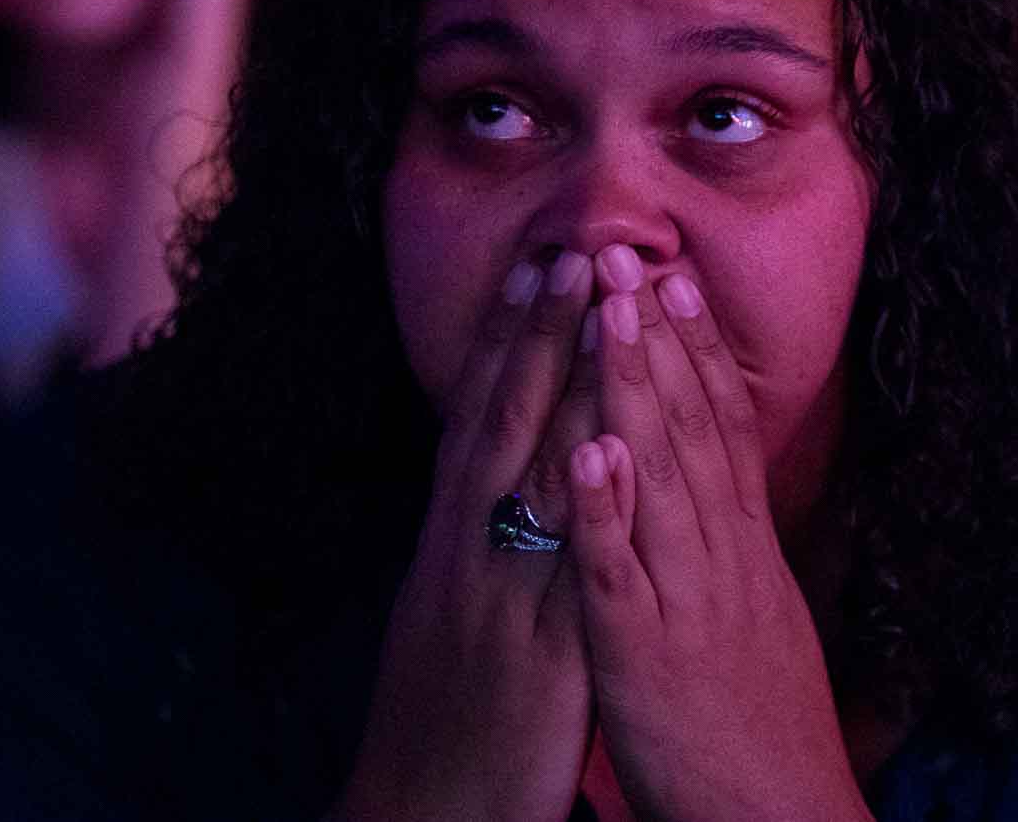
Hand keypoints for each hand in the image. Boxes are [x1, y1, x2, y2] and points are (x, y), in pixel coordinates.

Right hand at [335, 253, 596, 821]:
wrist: (413, 821)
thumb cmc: (439, 728)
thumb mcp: (444, 620)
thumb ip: (472, 553)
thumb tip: (489, 494)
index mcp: (448, 547)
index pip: (478, 424)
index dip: (507, 348)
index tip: (536, 273)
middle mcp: (466, 557)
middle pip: (503, 426)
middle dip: (537, 339)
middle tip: (569, 252)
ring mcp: (501, 602)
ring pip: (533, 476)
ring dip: (563, 387)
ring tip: (594, 310)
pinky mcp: (541, 660)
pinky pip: (568, 566)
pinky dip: (584, 501)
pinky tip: (604, 446)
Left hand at [566, 247, 871, 821]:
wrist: (781, 821)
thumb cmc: (760, 726)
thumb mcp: (758, 617)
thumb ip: (735, 546)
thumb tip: (725, 482)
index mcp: (742, 551)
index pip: (720, 430)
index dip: (694, 351)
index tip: (672, 276)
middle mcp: (721, 561)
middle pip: (692, 433)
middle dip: (659, 339)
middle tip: (632, 253)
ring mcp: (685, 603)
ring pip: (661, 481)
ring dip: (636, 392)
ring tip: (613, 312)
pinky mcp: (642, 657)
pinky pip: (620, 577)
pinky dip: (607, 513)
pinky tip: (588, 452)